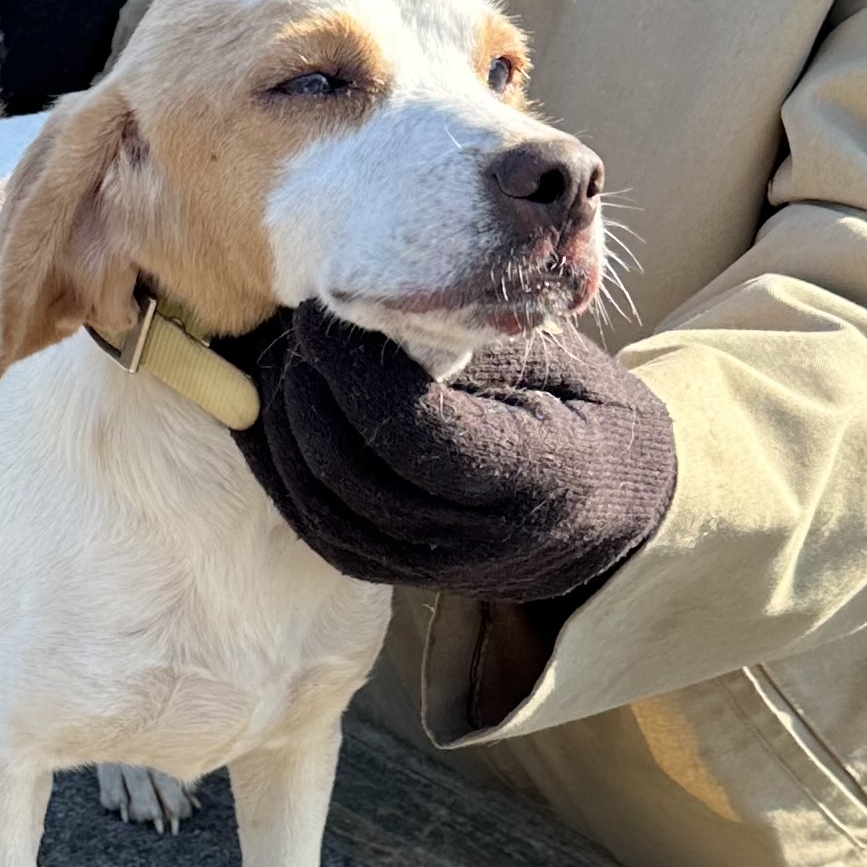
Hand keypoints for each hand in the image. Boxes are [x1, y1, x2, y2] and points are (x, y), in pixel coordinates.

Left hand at [221, 307, 676, 602]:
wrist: (603, 517)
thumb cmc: (585, 414)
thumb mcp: (563, 362)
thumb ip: (481, 337)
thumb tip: (383, 295)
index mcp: (534, 480)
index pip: (414, 431)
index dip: (354, 369)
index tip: (326, 306)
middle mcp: (471, 540)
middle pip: (350, 467)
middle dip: (306, 385)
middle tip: (296, 323)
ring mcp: (422, 567)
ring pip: (316, 498)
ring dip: (279, 421)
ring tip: (276, 355)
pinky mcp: (382, 571)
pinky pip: (307, 519)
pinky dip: (273, 460)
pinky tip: (262, 406)